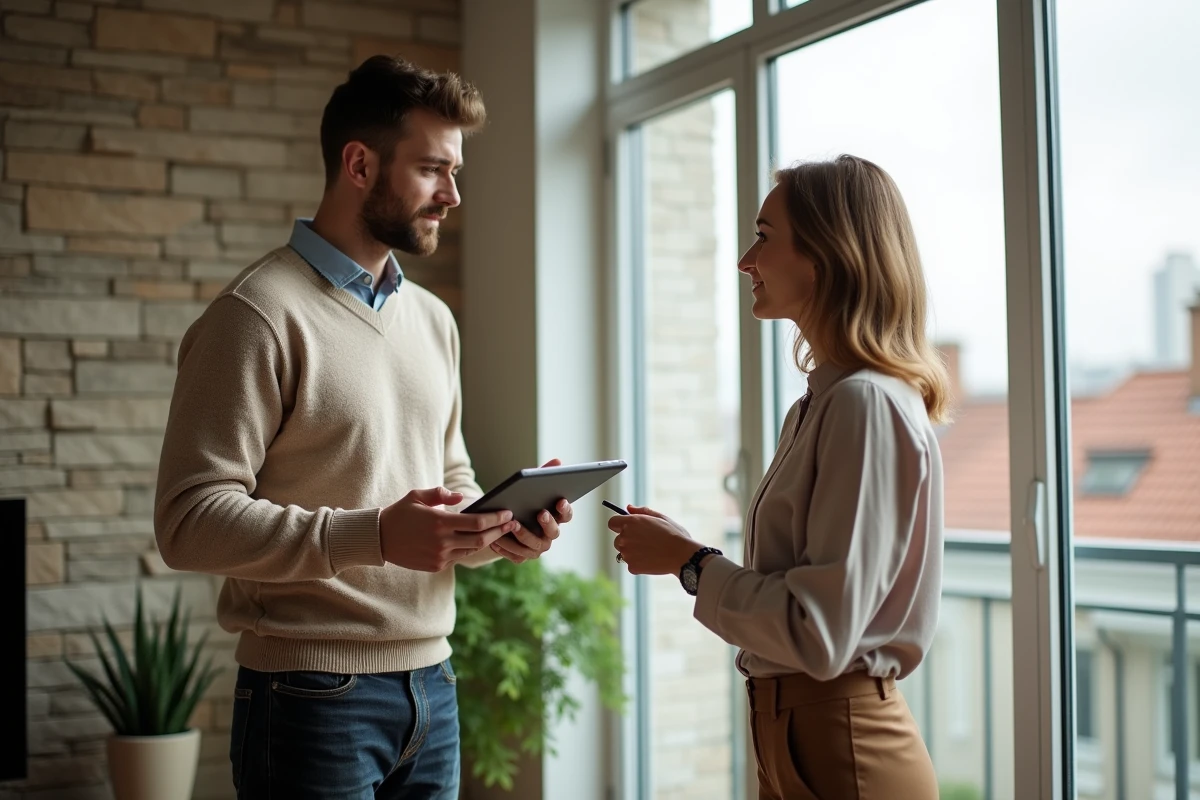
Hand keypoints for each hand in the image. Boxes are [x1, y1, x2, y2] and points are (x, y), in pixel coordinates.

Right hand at [380, 487, 519, 571]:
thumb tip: (461, 498)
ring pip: (471, 550)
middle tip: (512, 524)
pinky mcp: (436, 566)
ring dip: (486, 541)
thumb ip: (441, 494)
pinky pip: (458, 557)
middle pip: (480, 539)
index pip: (477, 523)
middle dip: (499, 531)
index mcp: (439, 522)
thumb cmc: (400, 513)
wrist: (378, 539)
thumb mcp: (417, 496)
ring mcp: (439, 557)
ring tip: (499, 532)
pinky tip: (477, 540)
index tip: (508, 513)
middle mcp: (442, 542)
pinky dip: (467, 548)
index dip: (496, 519)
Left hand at [490, 459, 573, 563]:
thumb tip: (558, 461)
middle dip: (548, 523)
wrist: (499, 519)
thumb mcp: (529, 486)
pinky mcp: (521, 556)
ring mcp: (536, 547)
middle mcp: (549, 535)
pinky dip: (507, 547)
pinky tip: (497, 539)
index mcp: (555, 517)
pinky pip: (517, 555)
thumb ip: (543, 474)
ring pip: (534, 546)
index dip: (566, 509)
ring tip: (513, 524)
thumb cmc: (520, 500)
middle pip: (553, 533)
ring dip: (524, 536)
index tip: (560, 500)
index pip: (566, 515)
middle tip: (540, 513)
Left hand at [608, 505, 703, 575]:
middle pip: (618, 540)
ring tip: (651, 552)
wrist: (682, 555)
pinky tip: (652, 561)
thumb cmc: (674, 534)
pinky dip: (639, 564)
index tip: (627, 528)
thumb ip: (642, 511)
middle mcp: (626, 537)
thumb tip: (628, 508)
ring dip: (633, 553)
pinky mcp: (632, 567)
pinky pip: (631, 565)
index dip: (619, 525)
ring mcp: (627, 553)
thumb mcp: (660, 517)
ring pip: (624, 553)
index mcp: (631, 522)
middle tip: (645, 542)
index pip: (612, 523)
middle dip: (628, 541)